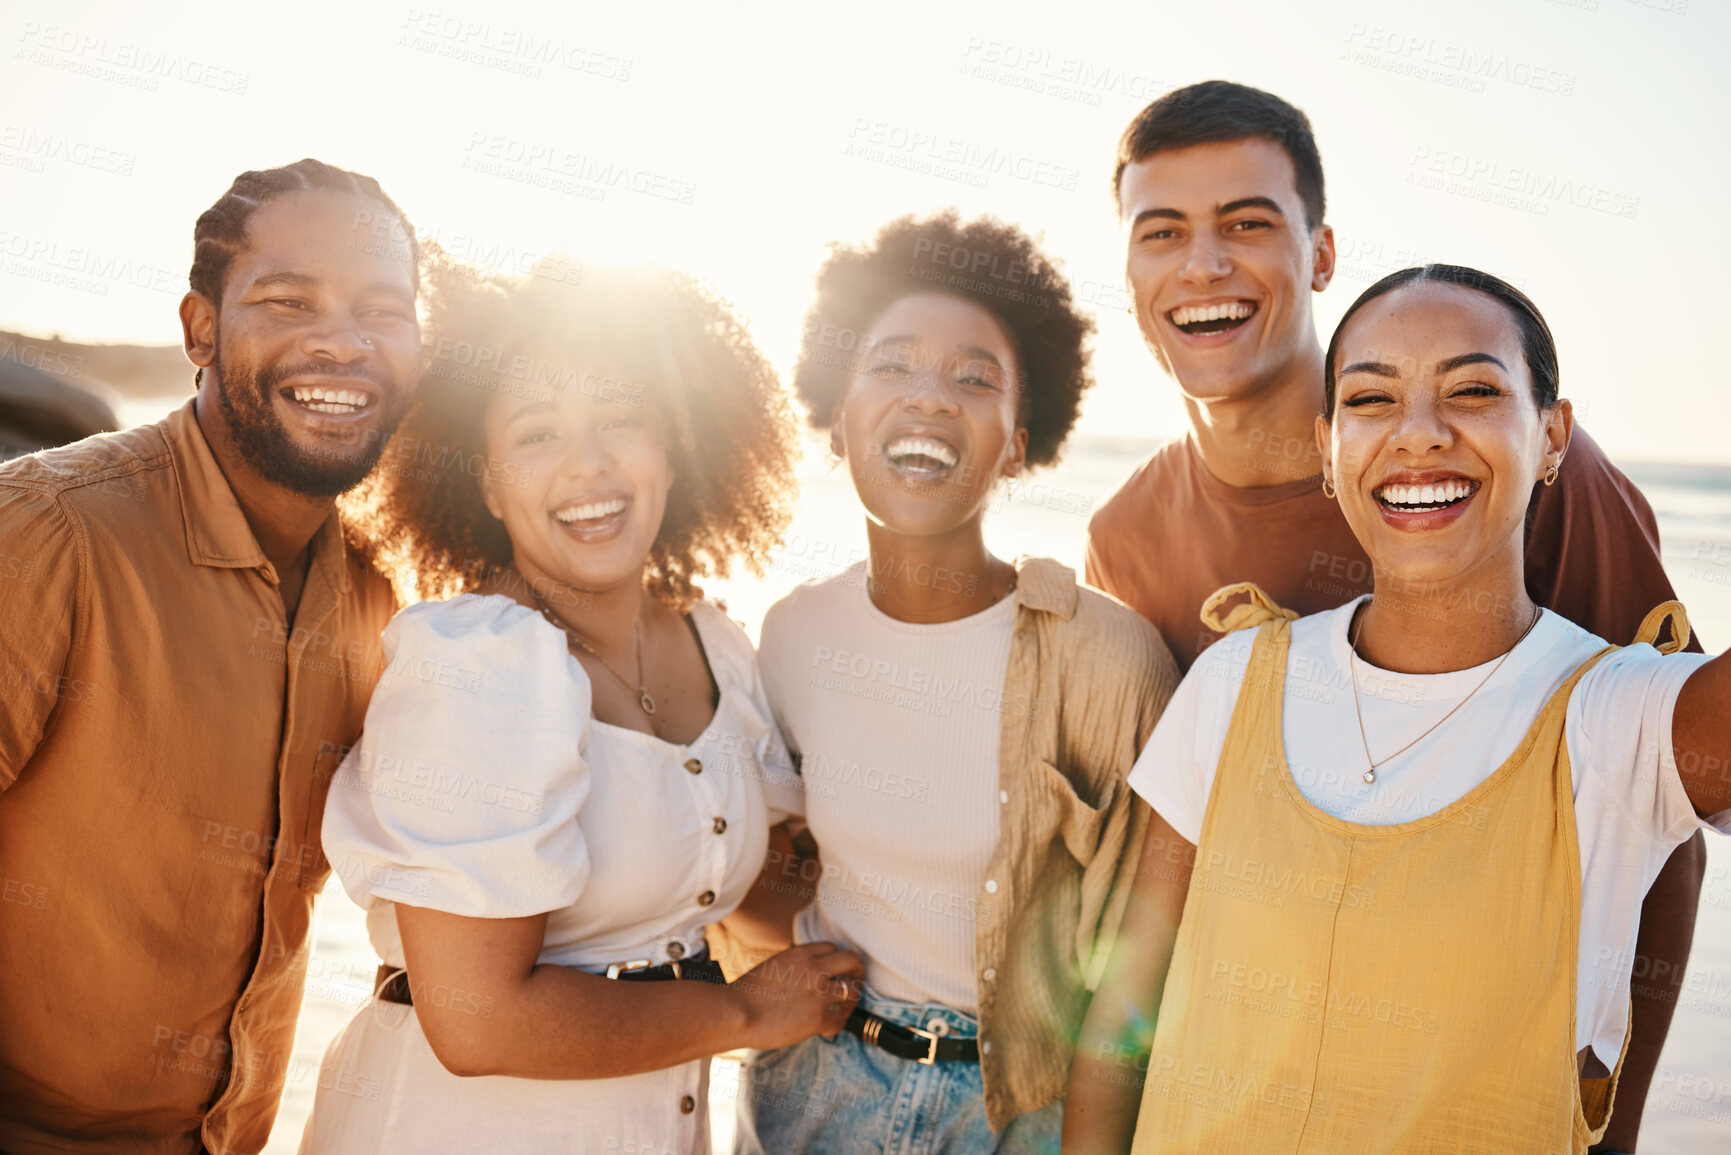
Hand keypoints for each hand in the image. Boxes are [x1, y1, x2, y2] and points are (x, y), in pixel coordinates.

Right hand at [732, 941, 863, 1050]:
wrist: (736, 1013)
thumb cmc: (745, 994)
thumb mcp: (773, 966)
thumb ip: (794, 967)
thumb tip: (804, 978)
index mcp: (801, 954)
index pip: (833, 948)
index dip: (836, 961)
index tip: (834, 972)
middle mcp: (814, 969)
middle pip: (852, 961)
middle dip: (857, 972)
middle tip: (854, 984)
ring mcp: (819, 994)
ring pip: (852, 991)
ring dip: (850, 1002)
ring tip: (842, 1010)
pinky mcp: (818, 1019)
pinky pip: (840, 1022)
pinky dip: (836, 1026)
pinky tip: (826, 1029)